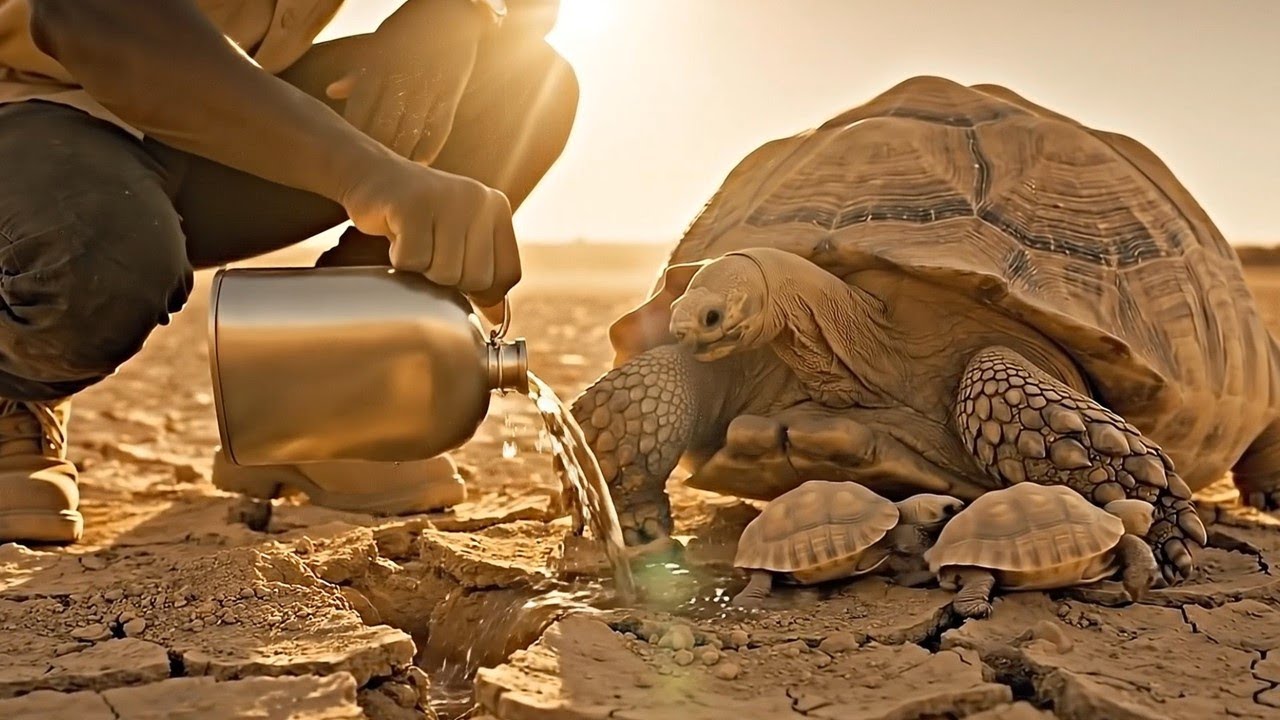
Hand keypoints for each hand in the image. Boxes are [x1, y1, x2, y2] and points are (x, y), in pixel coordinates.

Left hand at [325, 0, 484, 162]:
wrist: (451, 11)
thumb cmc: (410, 30)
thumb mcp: (380, 45)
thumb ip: (359, 72)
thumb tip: (332, 92)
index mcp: (378, 67)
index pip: (360, 109)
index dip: (354, 134)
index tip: (348, 155)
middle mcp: (400, 79)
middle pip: (383, 125)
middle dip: (376, 152)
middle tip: (370, 177)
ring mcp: (426, 86)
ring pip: (409, 130)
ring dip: (401, 154)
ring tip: (394, 176)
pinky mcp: (450, 91)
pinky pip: (439, 125)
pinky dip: (430, 146)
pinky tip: (423, 162)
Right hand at [342, 159, 519, 308]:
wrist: (373, 177)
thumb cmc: (420, 217)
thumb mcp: (460, 238)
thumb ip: (483, 272)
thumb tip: (497, 318)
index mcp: (496, 208)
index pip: (507, 275)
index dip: (482, 290)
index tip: (458, 274)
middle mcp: (478, 199)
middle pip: (476, 279)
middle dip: (447, 278)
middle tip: (429, 251)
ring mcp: (447, 200)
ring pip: (445, 273)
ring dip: (422, 269)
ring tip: (414, 241)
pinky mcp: (413, 205)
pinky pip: (414, 261)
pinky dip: (400, 258)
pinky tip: (397, 235)